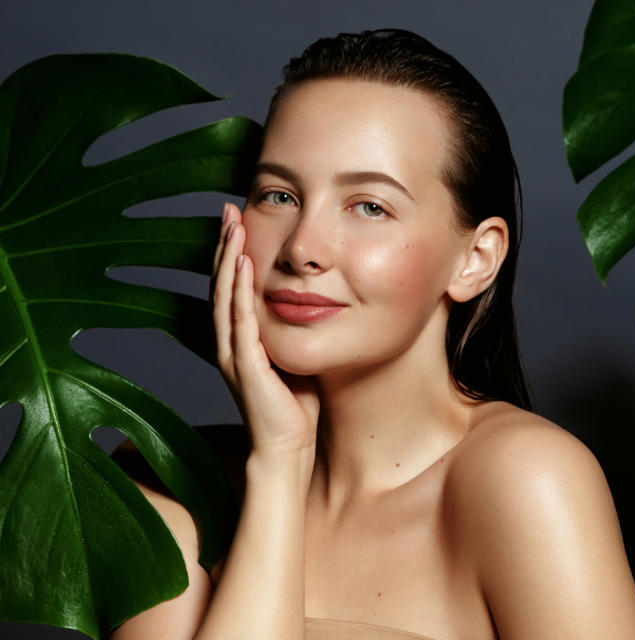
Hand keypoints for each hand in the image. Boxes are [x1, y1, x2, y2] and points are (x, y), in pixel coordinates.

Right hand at [210, 202, 320, 457]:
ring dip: (229, 260)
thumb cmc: (295, 407)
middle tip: (227, 210)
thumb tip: (310, 300)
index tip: (237, 221)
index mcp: (238, 341)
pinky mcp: (247, 367)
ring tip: (233, 227)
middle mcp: (228, 344)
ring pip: (225, 297)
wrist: (286, 449)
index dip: (231, 254)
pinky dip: (241, 293)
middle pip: (220, 284)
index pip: (230, 288)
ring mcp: (234, 355)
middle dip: (224, 246)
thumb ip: (290, 329)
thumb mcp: (293, 355)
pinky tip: (245, 267)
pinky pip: (241, 322)